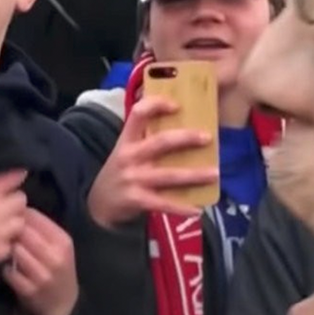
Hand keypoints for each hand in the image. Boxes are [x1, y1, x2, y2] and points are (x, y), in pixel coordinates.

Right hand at [0, 133, 27, 272]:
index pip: (17, 177)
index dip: (13, 175)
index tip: (7, 176)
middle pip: (21, 200)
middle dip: (12, 199)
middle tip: (0, 200)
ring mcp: (0, 234)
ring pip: (19, 223)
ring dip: (11, 220)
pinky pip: (10, 245)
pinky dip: (3, 243)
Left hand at [3, 207, 76, 314]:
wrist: (63, 305)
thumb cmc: (58, 270)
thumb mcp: (59, 247)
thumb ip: (42, 228)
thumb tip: (16, 208)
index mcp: (63, 241)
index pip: (34, 216)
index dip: (18, 214)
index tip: (10, 217)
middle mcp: (55, 256)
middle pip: (22, 231)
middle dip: (10, 230)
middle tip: (2, 232)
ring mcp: (42, 275)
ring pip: (15, 250)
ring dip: (6, 249)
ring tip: (3, 249)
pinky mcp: (29, 290)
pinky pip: (8, 271)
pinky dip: (4, 268)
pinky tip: (6, 267)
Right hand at [87, 96, 216, 229]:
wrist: (99, 204)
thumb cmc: (120, 172)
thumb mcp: (126, 151)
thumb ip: (146, 139)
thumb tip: (185, 127)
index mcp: (127, 140)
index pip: (138, 113)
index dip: (156, 105)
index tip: (178, 105)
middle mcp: (130, 156)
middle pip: (160, 142)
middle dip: (186, 138)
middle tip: (208, 138)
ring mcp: (133, 179)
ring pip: (169, 175)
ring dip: (194, 175)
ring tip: (215, 174)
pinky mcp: (137, 200)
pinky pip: (164, 203)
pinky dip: (182, 207)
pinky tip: (198, 209)